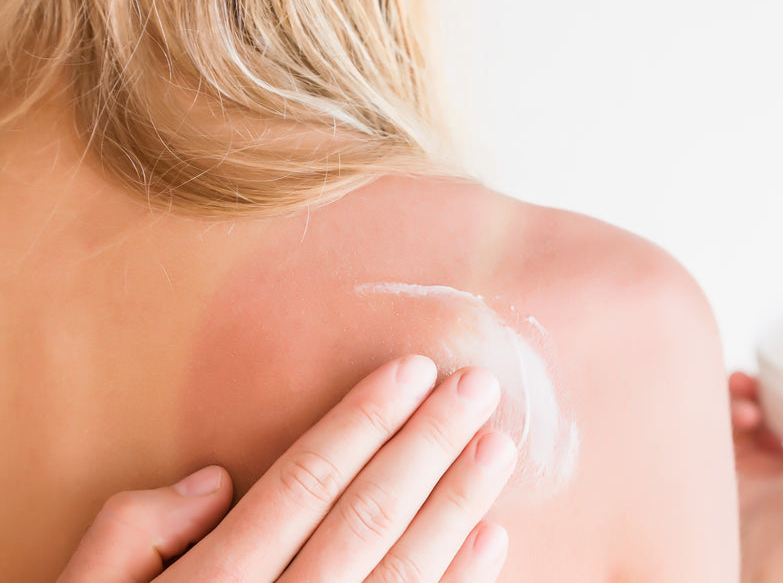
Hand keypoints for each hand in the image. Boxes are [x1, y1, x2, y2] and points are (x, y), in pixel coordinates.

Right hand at [58, 356, 516, 581]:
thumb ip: (135, 529)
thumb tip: (215, 478)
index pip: (306, 482)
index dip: (364, 421)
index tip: (413, 370)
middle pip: (367, 515)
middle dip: (427, 445)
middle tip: (477, 389)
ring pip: (403, 570)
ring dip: (456, 505)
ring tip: (496, 447)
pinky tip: (490, 539)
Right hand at [730, 371, 782, 582]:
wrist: (780, 534)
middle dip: (775, 379)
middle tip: (768, 372)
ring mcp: (764, 468)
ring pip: (751, 408)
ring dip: (746, 389)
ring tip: (747, 389)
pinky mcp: (729, 466)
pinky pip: (721, 422)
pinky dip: (726, 407)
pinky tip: (738, 410)